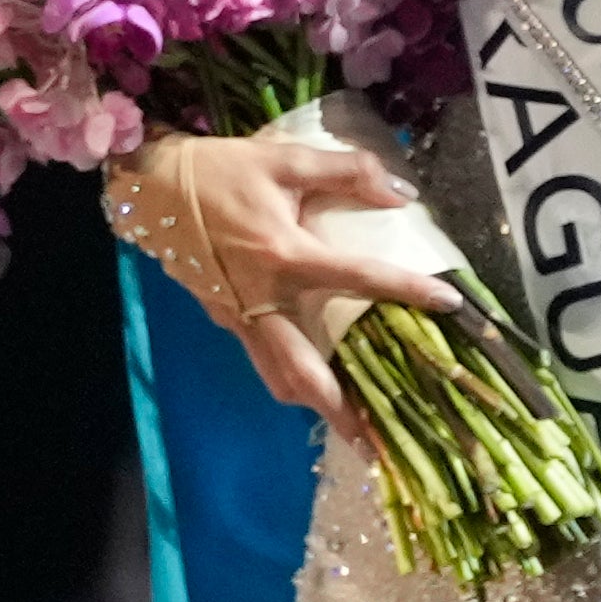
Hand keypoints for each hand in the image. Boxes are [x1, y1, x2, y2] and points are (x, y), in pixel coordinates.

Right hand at [109, 132, 462, 451]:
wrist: (150, 187)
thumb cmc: (220, 170)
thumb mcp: (283, 158)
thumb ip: (345, 171)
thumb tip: (400, 193)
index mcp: (284, 255)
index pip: (359, 277)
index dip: (406, 289)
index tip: (450, 305)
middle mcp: (263, 299)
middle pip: (304, 372)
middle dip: (342, 412)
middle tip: (380, 443)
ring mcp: (239, 317)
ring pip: (279, 377)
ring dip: (316, 406)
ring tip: (355, 427)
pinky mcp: (225, 319)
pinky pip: (264, 359)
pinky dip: (292, 379)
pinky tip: (317, 379)